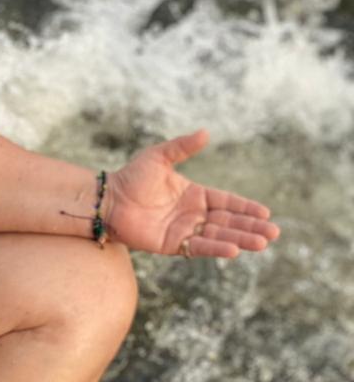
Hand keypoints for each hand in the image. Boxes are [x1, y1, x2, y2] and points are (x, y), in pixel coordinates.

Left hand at [105, 129, 279, 258]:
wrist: (107, 200)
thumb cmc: (131, 177)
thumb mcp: (159, 157)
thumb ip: (182, 147)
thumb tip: (206, 132)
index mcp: (194, 194)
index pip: (226, 202)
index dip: (245, 208)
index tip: (266, 213)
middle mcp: (192, 214)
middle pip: (228, 221)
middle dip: (250, 227)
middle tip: (273, 233)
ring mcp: (183, 230)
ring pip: (218, 235)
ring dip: (240, 239)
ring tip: (262, 243)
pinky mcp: (172, 244)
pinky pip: (198, 247)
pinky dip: (215, 248)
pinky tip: (234, 250)